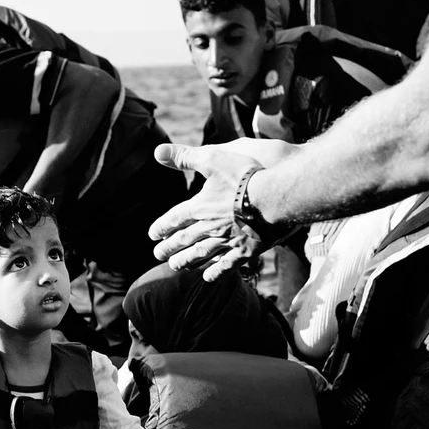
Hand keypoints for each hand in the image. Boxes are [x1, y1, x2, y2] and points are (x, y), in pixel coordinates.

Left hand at [147, 144, 267, 281]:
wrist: (275, 197)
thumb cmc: (244, 176)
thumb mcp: (212, 159)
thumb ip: (185, 157)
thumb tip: (157, 150)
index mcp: (200, 207)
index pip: (175, 219)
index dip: (162, 226)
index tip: (152, 235)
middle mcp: (209, 227)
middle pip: (185, 240)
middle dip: (169, 247)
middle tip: (157, 255)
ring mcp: (227, 241)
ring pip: (201, 254)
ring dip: (186, 261)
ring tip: (175, 266)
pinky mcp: (246, 251)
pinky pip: (227, 265)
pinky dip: (215, 272)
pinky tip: (207, 277)